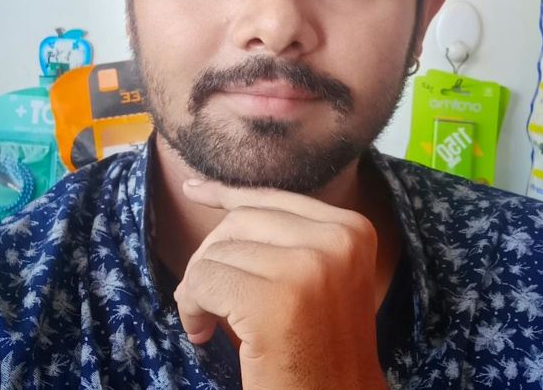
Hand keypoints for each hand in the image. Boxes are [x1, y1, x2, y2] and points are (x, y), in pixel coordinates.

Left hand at [174, 179, 387, 389]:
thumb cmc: (320, 348)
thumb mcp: (317, 277)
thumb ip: (282, 236)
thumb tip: (217, 196)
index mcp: (352, 229)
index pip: (273, 197)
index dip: (226, 194)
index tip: (194, 192)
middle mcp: (336, 240)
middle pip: (241, 221)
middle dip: (211, 255)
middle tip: (206, 298)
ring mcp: (309, 269)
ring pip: (218, 251)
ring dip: (197, 287)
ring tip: (208, 320)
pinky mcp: (274, 302)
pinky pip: (203, 281)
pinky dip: (190, 307)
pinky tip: (202, 332)